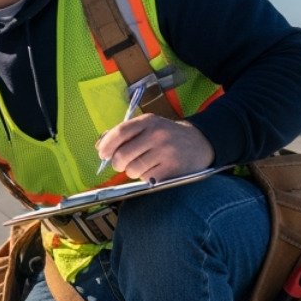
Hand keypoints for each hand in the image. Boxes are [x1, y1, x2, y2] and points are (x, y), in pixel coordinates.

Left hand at [95, 115, 214, 181]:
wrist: (200, 143)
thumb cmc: (166, 136)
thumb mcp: (148, 127)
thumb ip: (124, 134)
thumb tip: (100, 146)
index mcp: (148, 122)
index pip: (120, 132)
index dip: (107, 145)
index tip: (103, 154)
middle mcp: (157, 135)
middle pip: (122, 155)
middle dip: (118, 163)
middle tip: (122, 164)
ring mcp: (166, 153)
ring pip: (133, 170)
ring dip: (132, 172)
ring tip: (143, 165)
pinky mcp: (172, 170)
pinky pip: (147, 179)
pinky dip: (146, 177)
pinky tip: (155, 170)